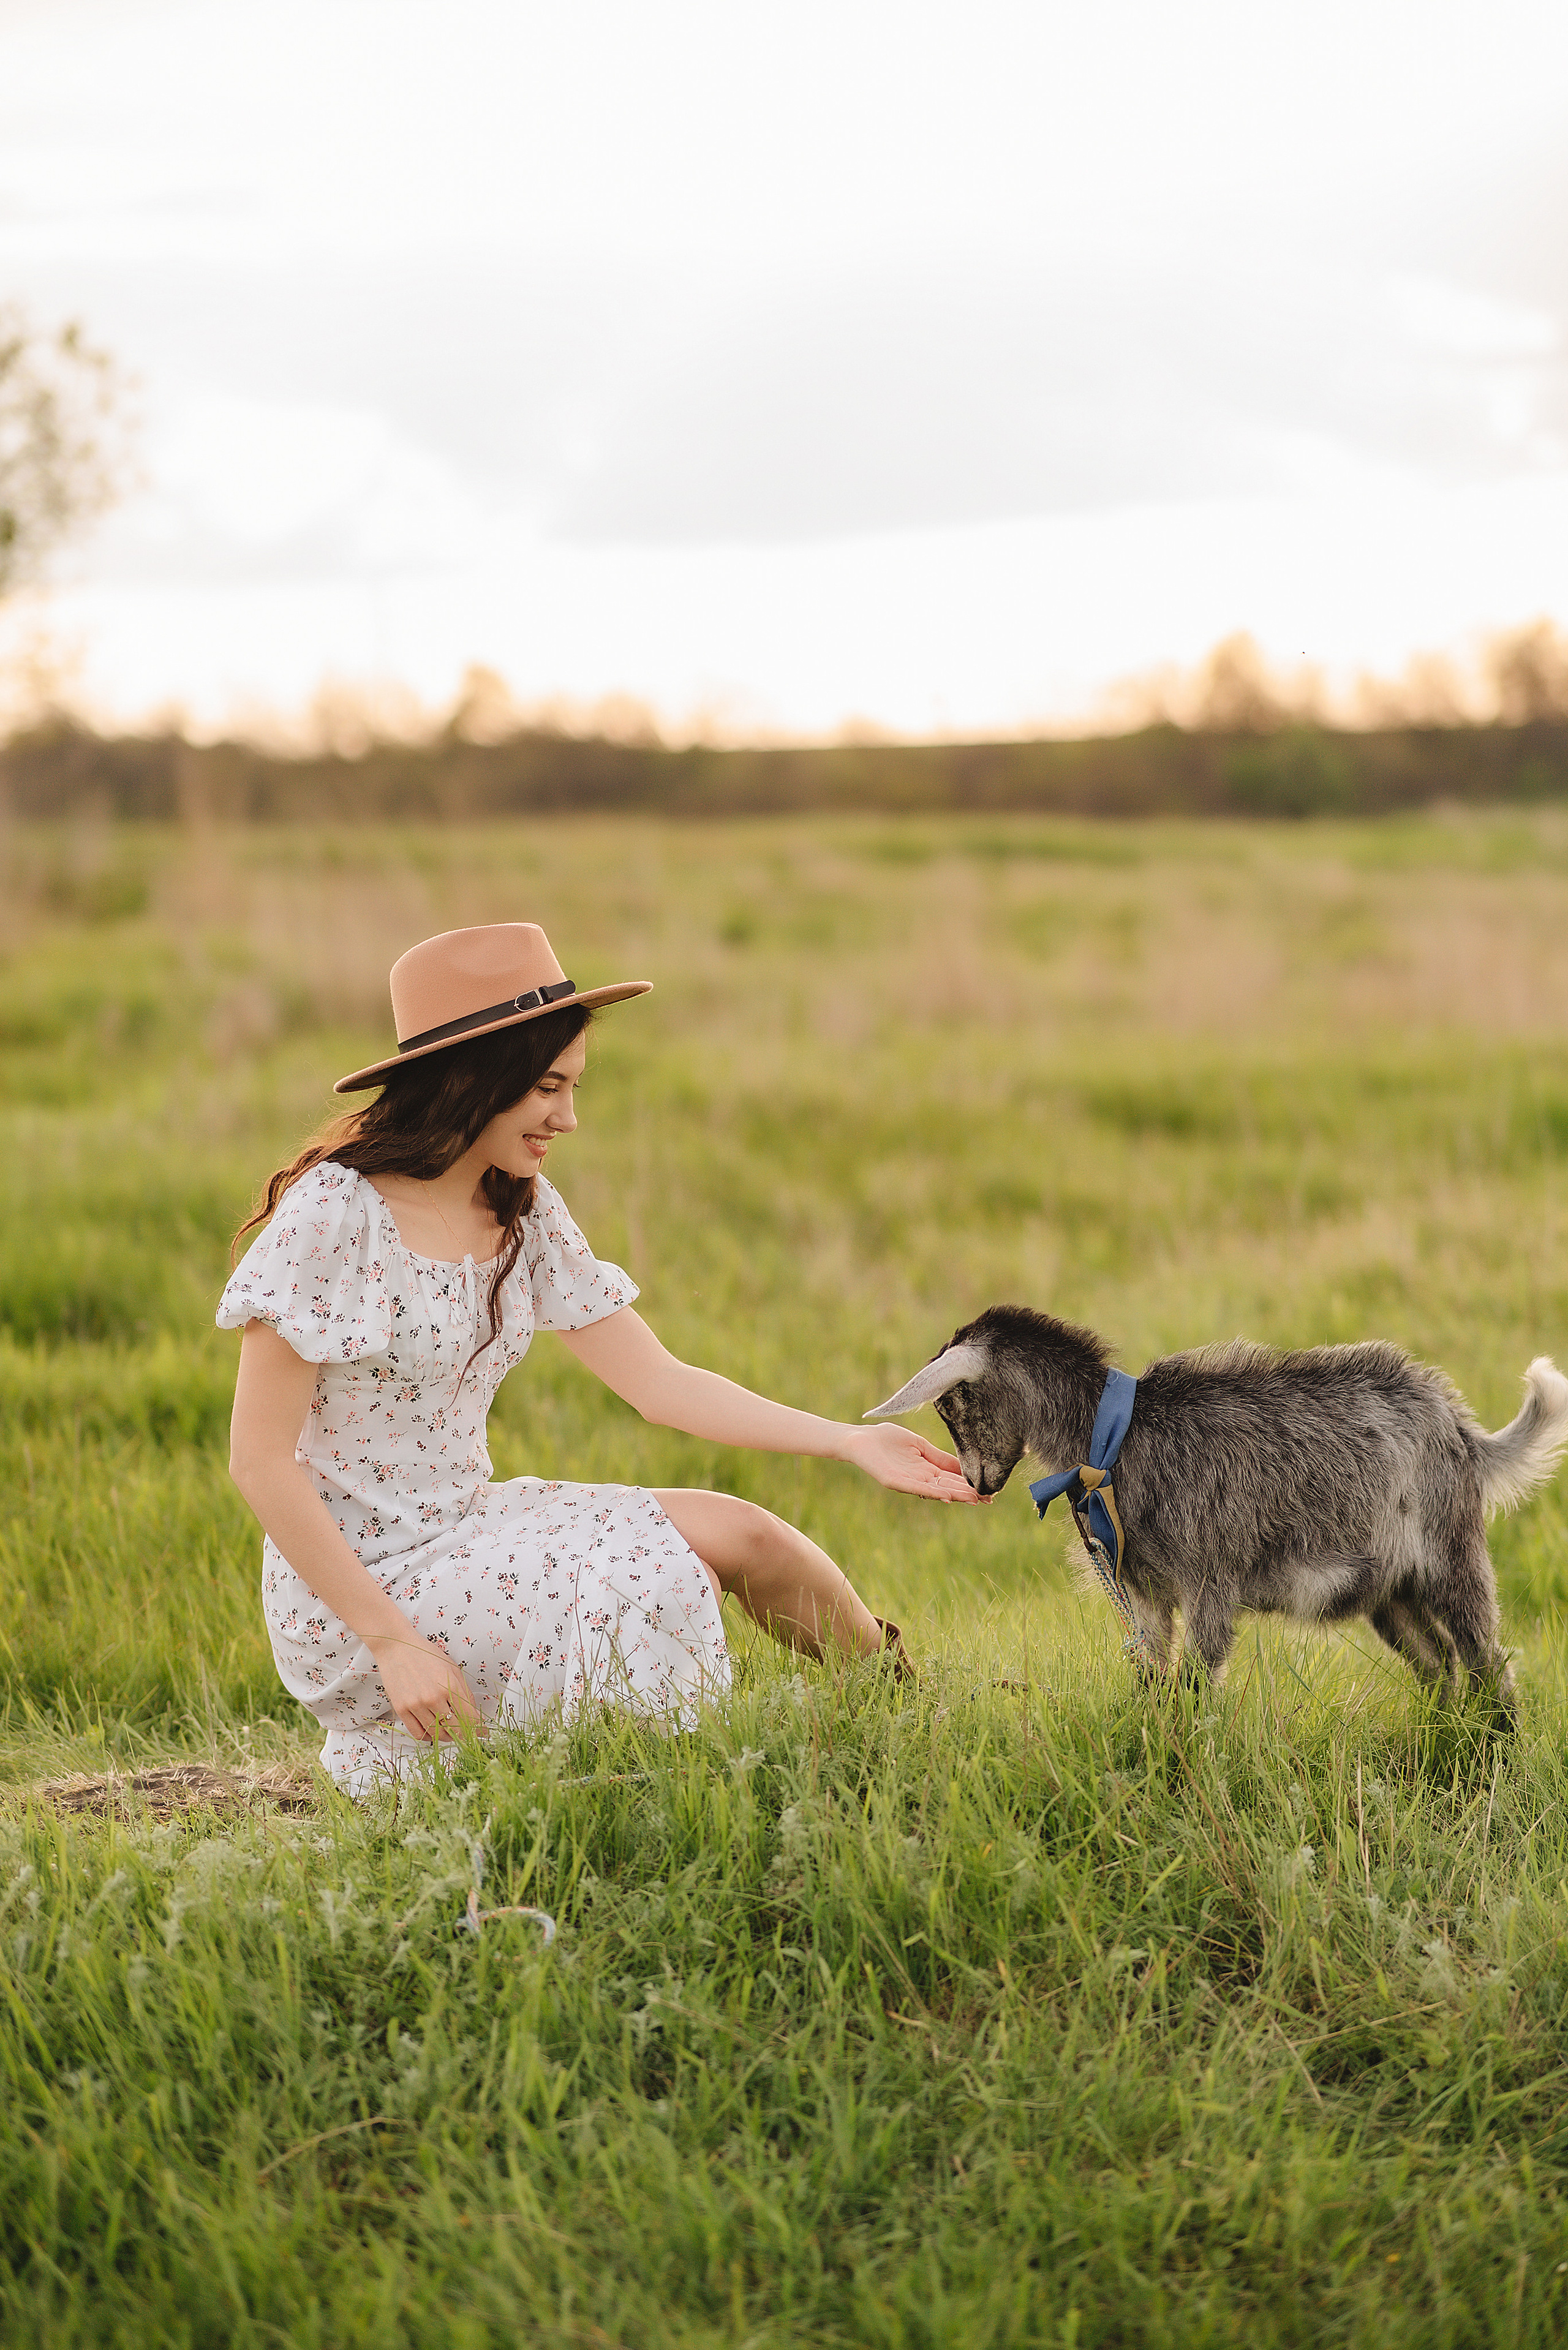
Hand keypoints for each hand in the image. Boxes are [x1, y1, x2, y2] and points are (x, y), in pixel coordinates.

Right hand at [365, 1626, 483, 1743]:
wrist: (397, 1647)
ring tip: (449, 1730)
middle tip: (466, 1732)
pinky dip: (428, 1737)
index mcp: (449, 1686)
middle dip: (463, 1734)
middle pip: (454, 1729)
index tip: (482, 1732)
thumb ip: (464, 1692)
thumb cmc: (425, 1654)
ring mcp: (416, 1705)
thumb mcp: (452, 1668)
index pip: (469, 1717)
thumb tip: (474, 1713)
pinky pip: (418, 1733)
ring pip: (436, 1734)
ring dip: (446, 1736)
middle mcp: (432, 1698)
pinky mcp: (402, 1710)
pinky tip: (432, 1730)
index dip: (478, 1729)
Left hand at [843, 1421, 987, 1502]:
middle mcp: (920, 1479)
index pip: (953, 1478)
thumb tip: (963, 1466)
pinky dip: (932, 1492)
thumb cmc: (888, 1439)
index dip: (970, 1485)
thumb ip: (939, 1457)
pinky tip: (946, 1495)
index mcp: (926, 1469)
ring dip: (955, 1495)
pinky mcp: (895, 1482)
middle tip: (989, 1500)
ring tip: (974, 1500)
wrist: (861, 1438)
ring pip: (936, 1490)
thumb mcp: (920, 1445)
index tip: (989, 1491)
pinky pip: (916, 1488)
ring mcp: (908, 1482)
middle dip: (968, 1493)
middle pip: (948, 1487)